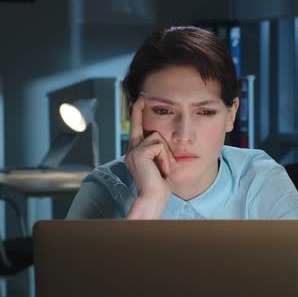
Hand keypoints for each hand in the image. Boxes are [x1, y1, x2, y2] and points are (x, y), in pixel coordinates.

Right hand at [124, 95, 174, 218]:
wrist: (154, 199)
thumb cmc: (160, 186)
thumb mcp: (161, 163)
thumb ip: (158, 150)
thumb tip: (161, 139)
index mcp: (135, 152)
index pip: (136, 127)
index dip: (137, 111)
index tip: (140, 97)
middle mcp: (131, 150)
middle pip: (148, 129)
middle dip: (154, 133)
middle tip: (158, 148)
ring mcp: (133, 151)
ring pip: (157, 137)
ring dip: (166, 154)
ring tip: (163, 170)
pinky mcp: (138, 154)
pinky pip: (158, 145)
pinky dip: (164, 157)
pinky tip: (161, 170)